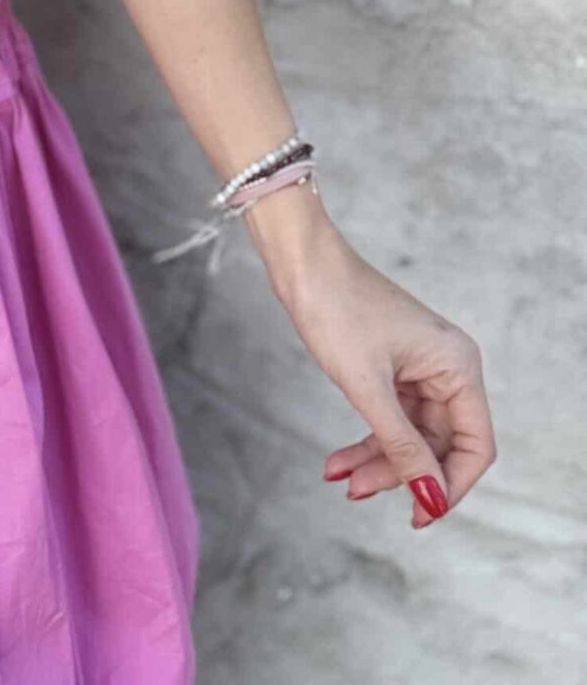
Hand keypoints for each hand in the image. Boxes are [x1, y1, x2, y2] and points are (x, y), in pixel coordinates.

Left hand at [273, 220, 495, 528]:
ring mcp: (419, 367)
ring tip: (341, 480)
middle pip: (438, 443)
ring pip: (409, 434)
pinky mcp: (392, 367)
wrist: (301, 262)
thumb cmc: (336, 308)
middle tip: (359, 493)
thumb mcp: (367, 385)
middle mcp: (447, 368)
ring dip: (377, 460)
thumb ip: (401, 444)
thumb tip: (431, 498)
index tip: (421, 514)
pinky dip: (366, 440)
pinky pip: (389, 416)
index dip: (451, 484)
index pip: (475, 445)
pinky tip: (339, 463)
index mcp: (458, 366)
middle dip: (400, 472)